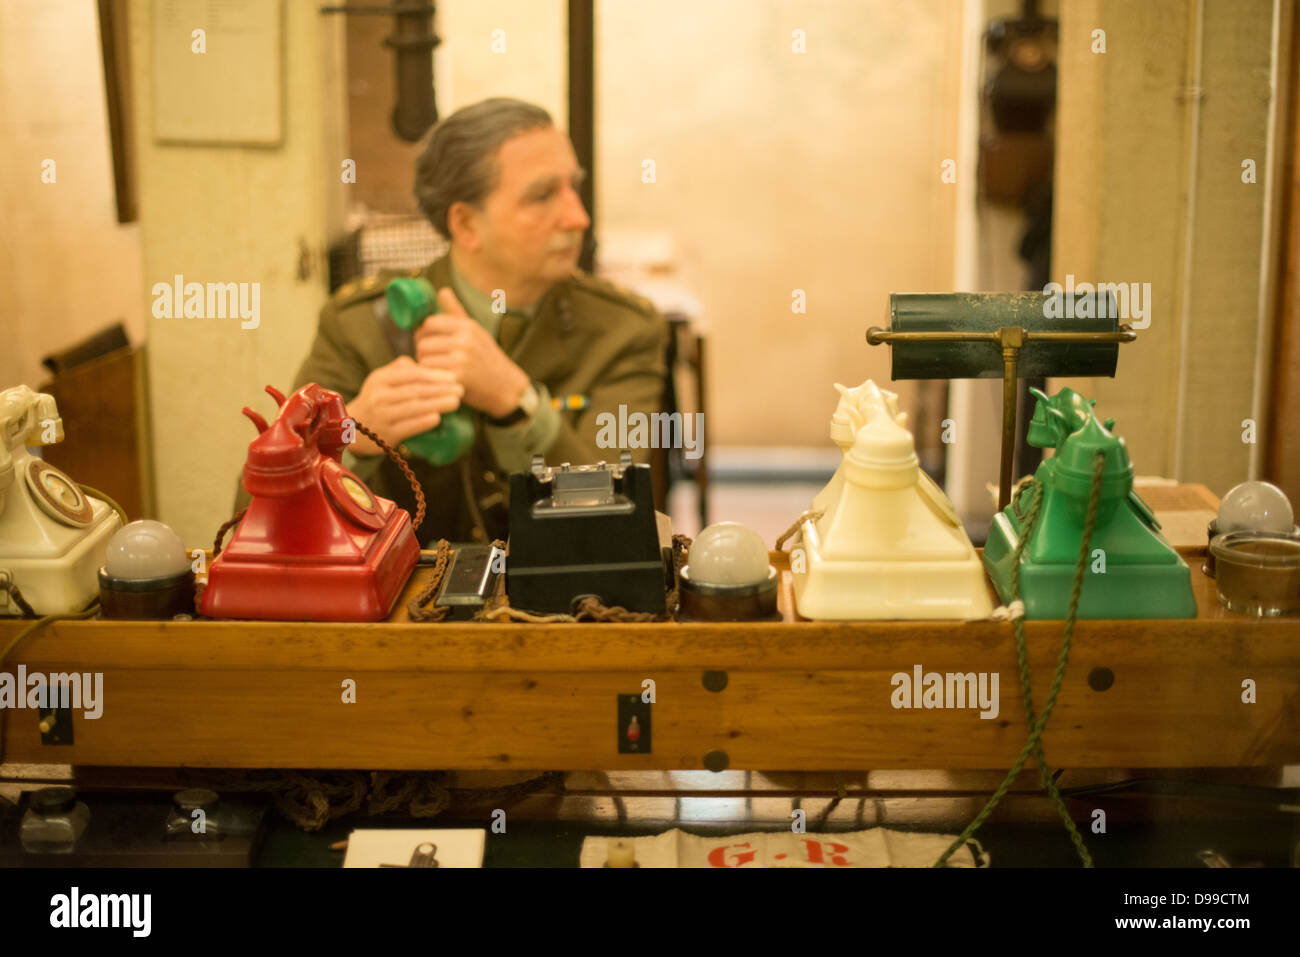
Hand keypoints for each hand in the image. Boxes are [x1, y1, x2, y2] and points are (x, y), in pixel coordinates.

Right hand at [345, 355, 463, 455]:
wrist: (353, 427)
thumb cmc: (377, 399)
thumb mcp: (382, 379)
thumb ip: (402, 368)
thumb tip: (428, 365)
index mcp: (380, 379)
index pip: (411, 374)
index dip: (434, 375)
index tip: (453, 377)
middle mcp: (379, 396)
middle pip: (415, 391)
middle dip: (441, 390)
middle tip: (461, 390)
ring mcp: (382, 416)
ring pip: (414, 408)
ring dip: (437, 404)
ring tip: (456, 402)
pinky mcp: (386, 434)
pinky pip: (408, 427)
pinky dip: (424, 422)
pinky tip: (438, 418)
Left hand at [413, 287, 529, 418]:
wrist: (507, 387)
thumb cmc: (488, 358)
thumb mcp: (476, 332)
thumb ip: (456, 312)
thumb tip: (442, 291)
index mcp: (467, 326)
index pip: (430, 323)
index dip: (422, 332)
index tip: (426, 340)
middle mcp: (464, 340)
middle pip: (423, 342)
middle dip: (422, 351)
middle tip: (430, 359)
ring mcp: (461, 359)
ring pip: (424, 358)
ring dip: (424, 365)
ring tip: (434, 369)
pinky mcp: (457, 377)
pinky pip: (430, 373)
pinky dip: (429, 377)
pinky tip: (437, 379)